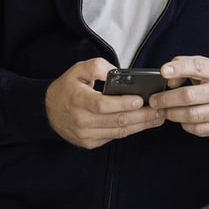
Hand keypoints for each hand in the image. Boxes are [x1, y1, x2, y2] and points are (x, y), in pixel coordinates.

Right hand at [46, 58, 165, 149]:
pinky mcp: (90, 143)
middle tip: (159, 109)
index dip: (123, 103)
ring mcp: (86, 134)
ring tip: (157, 117)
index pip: (103, 105)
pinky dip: (130, 130)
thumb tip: (116, 72)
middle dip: (142, 116)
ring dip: (141, 125)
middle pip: (116, 120)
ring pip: (119, 131)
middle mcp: (81, 120)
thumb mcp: (78, 70)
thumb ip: (97, 66)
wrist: (48, 112)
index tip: (140, 99)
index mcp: (78, 99)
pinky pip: (114, 137)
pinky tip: (143, 124)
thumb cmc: (67, 89)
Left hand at [151, 57, 208, 136]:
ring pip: (191, 115)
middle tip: (154, 101)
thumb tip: (168, 80)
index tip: (163, 72)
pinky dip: (185, 125)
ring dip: (172, 114)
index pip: (197, 67)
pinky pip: (198, 129)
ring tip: (163, 111)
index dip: (178, 69)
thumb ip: (186, 66)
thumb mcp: (208, 66)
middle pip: (188, 96)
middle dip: (166, 99)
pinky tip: (182, 119)